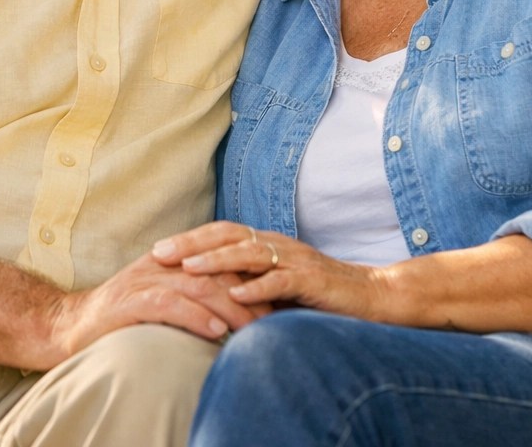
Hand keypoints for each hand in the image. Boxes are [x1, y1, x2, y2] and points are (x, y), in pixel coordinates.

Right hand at [52, 250, 270, 356]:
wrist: (69, 324)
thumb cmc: (121, 316)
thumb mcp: (161, 296)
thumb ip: (192, 294)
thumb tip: (234, 308)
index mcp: (173, 259)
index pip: (220, 260)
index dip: (250, 275)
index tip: (276, 295)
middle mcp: (163, 264)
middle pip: (217, 271)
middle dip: (250, 293)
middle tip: (277, 315)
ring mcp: (146, 281)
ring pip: (199, 286)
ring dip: (231, 306)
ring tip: (256, 327)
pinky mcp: (130, 302)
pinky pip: (169, 305)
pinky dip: (196, 318)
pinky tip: (217, 331)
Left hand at [153, 221, 385, 319]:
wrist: (372, 296)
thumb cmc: (321, 297)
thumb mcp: (279, 289)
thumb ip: (249, 286)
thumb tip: (207, 298)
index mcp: (268, 244)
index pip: (223, 233)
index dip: (191, 238)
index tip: (158, 249)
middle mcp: (278, 245)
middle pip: (229, 235)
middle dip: (192, 243)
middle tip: (159, 253)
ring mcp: (296, 260)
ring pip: (250, 253)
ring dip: (217, 260)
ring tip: (188, 268)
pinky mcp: (313, 280)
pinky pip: (281, 279)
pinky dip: (257, 286)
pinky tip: (235, 294)